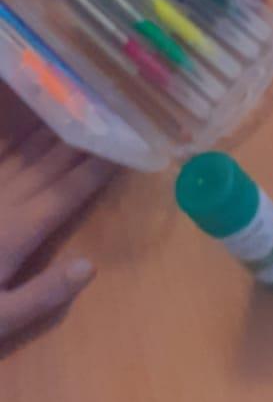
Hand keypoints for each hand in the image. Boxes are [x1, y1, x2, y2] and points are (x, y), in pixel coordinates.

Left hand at [0, 91, 116, 348]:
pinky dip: (10, 136)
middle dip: (84, 138)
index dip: (99, 168)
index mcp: (18, 233)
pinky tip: (21, 121)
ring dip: (53, 129)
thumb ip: (41, 295)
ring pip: (23, 153)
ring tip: (79, 106)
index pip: (68, 193)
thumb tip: (90, 265)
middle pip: (51, 164)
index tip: (129, 145)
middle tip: (113, 111)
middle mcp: (3, 203)